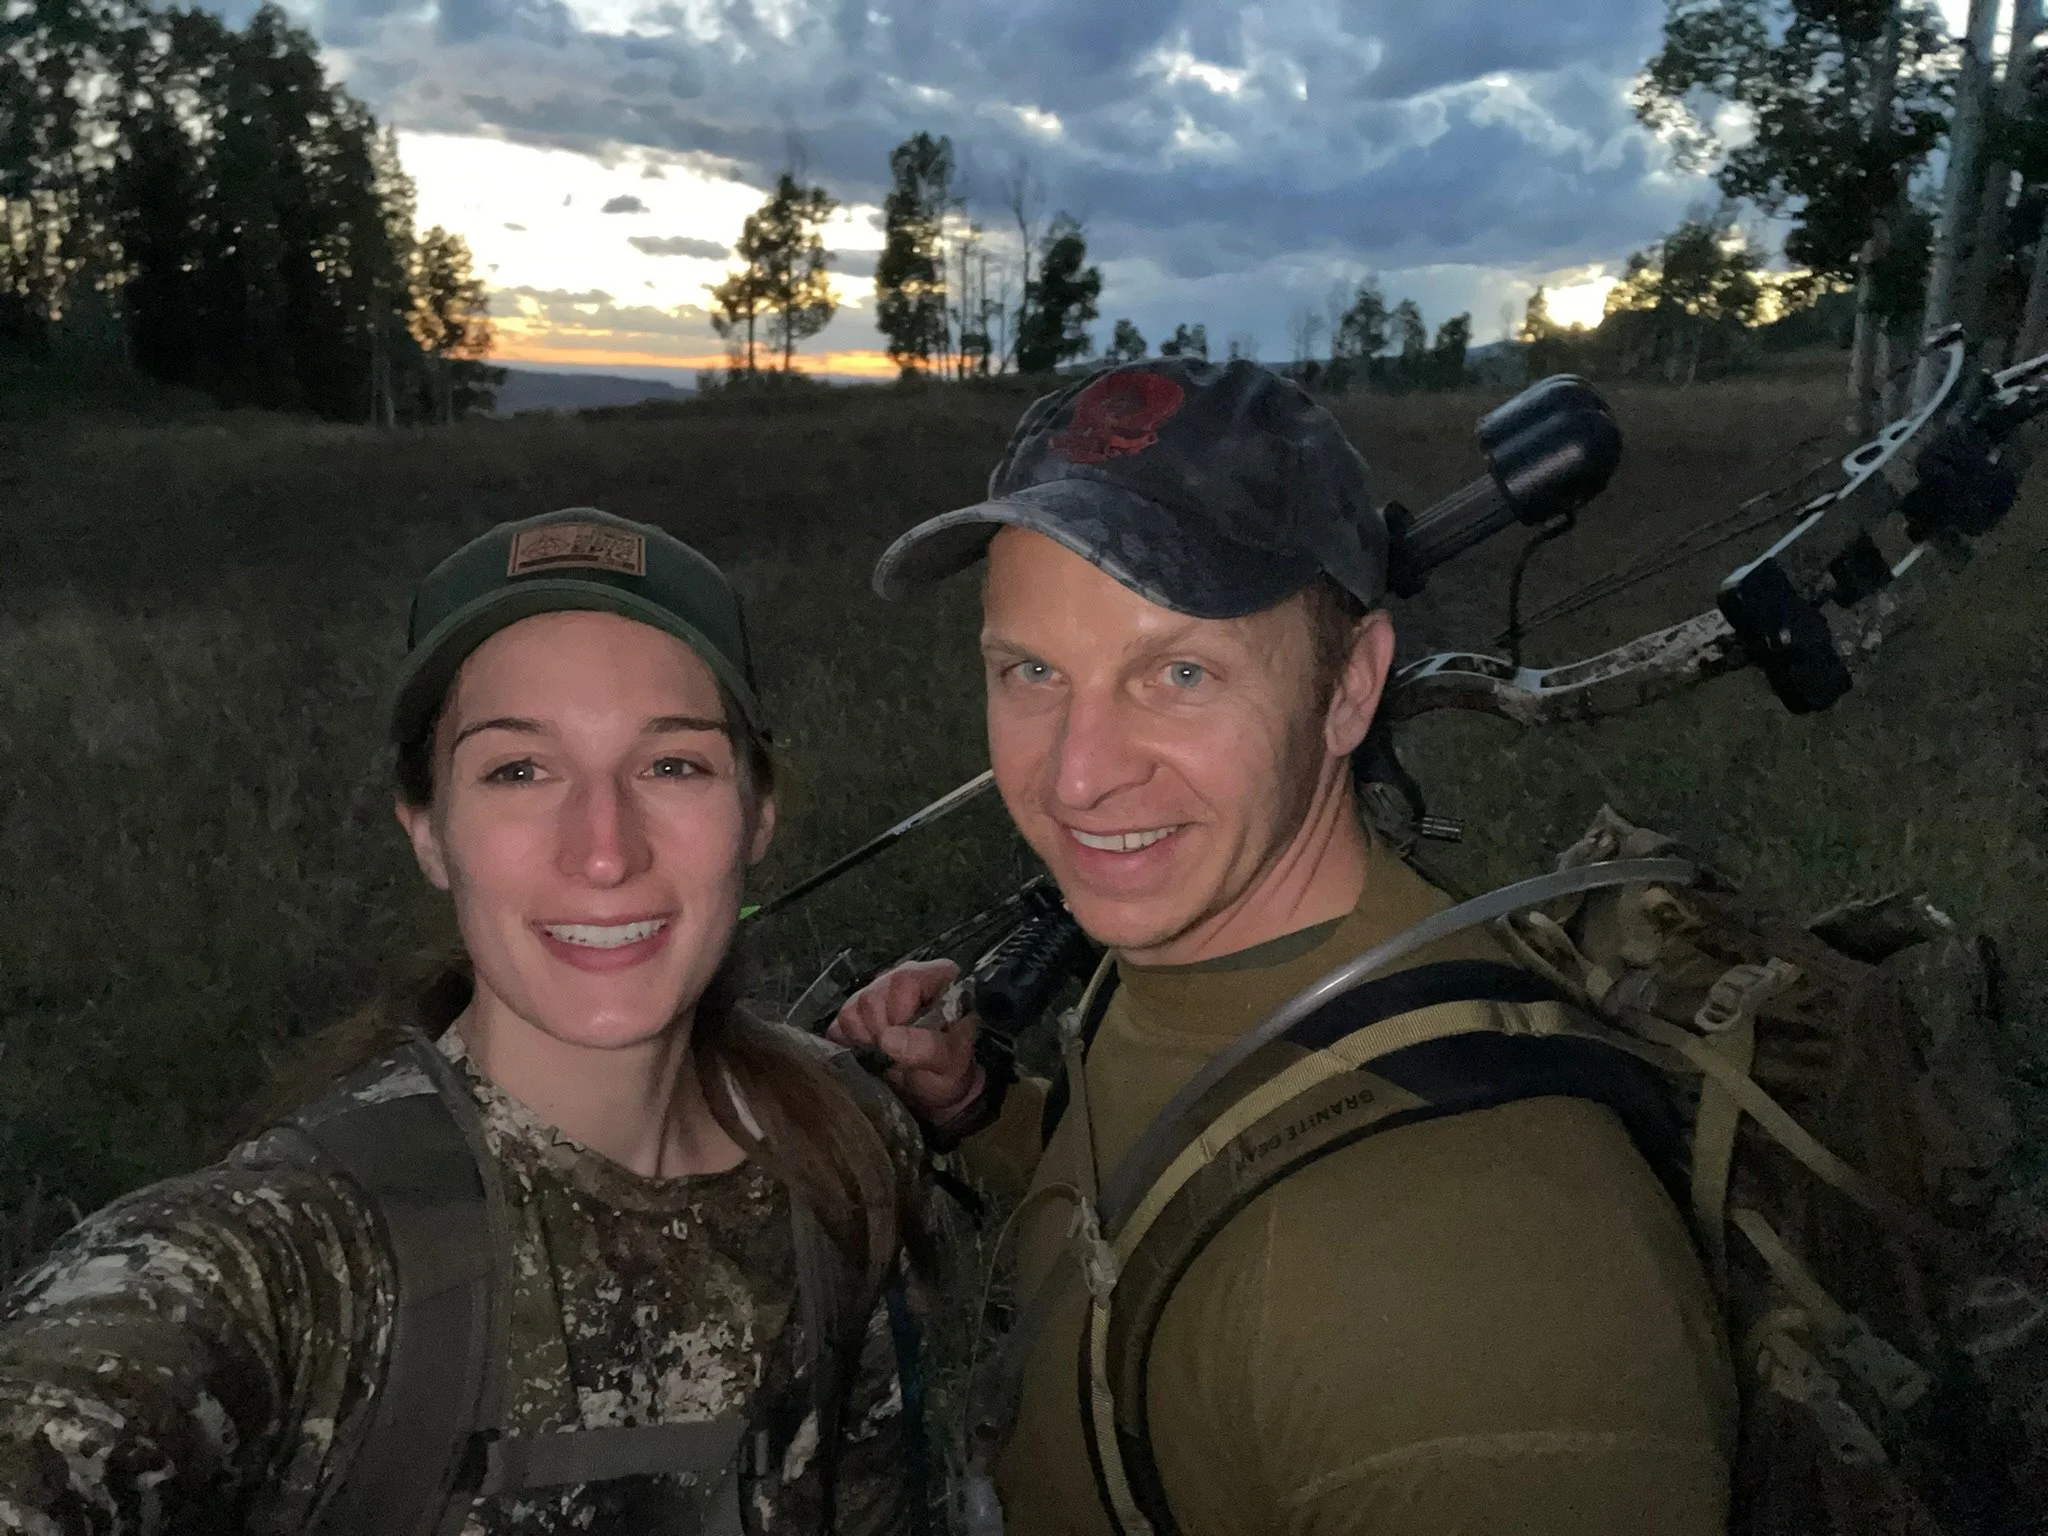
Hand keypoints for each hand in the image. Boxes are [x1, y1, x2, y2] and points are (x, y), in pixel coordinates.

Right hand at [828, 959, 985, 1128]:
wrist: (934, 1090)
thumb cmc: (950, 1071)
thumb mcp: (948, 1063)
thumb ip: (926, 1048)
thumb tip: (887, 1038)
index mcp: (938, 978)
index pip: (905, 979)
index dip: (898, 1012)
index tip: (904, 1039)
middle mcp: (906, 977)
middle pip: (872, 995)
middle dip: (879, 1030)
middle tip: (895, 1050)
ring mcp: (881, 991)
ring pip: (853, 1006)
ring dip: (864, 1036)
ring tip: (885, 1050)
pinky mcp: (859, 1009)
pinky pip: (840, 1020)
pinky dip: (849, 1039)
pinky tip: (869, 1048)